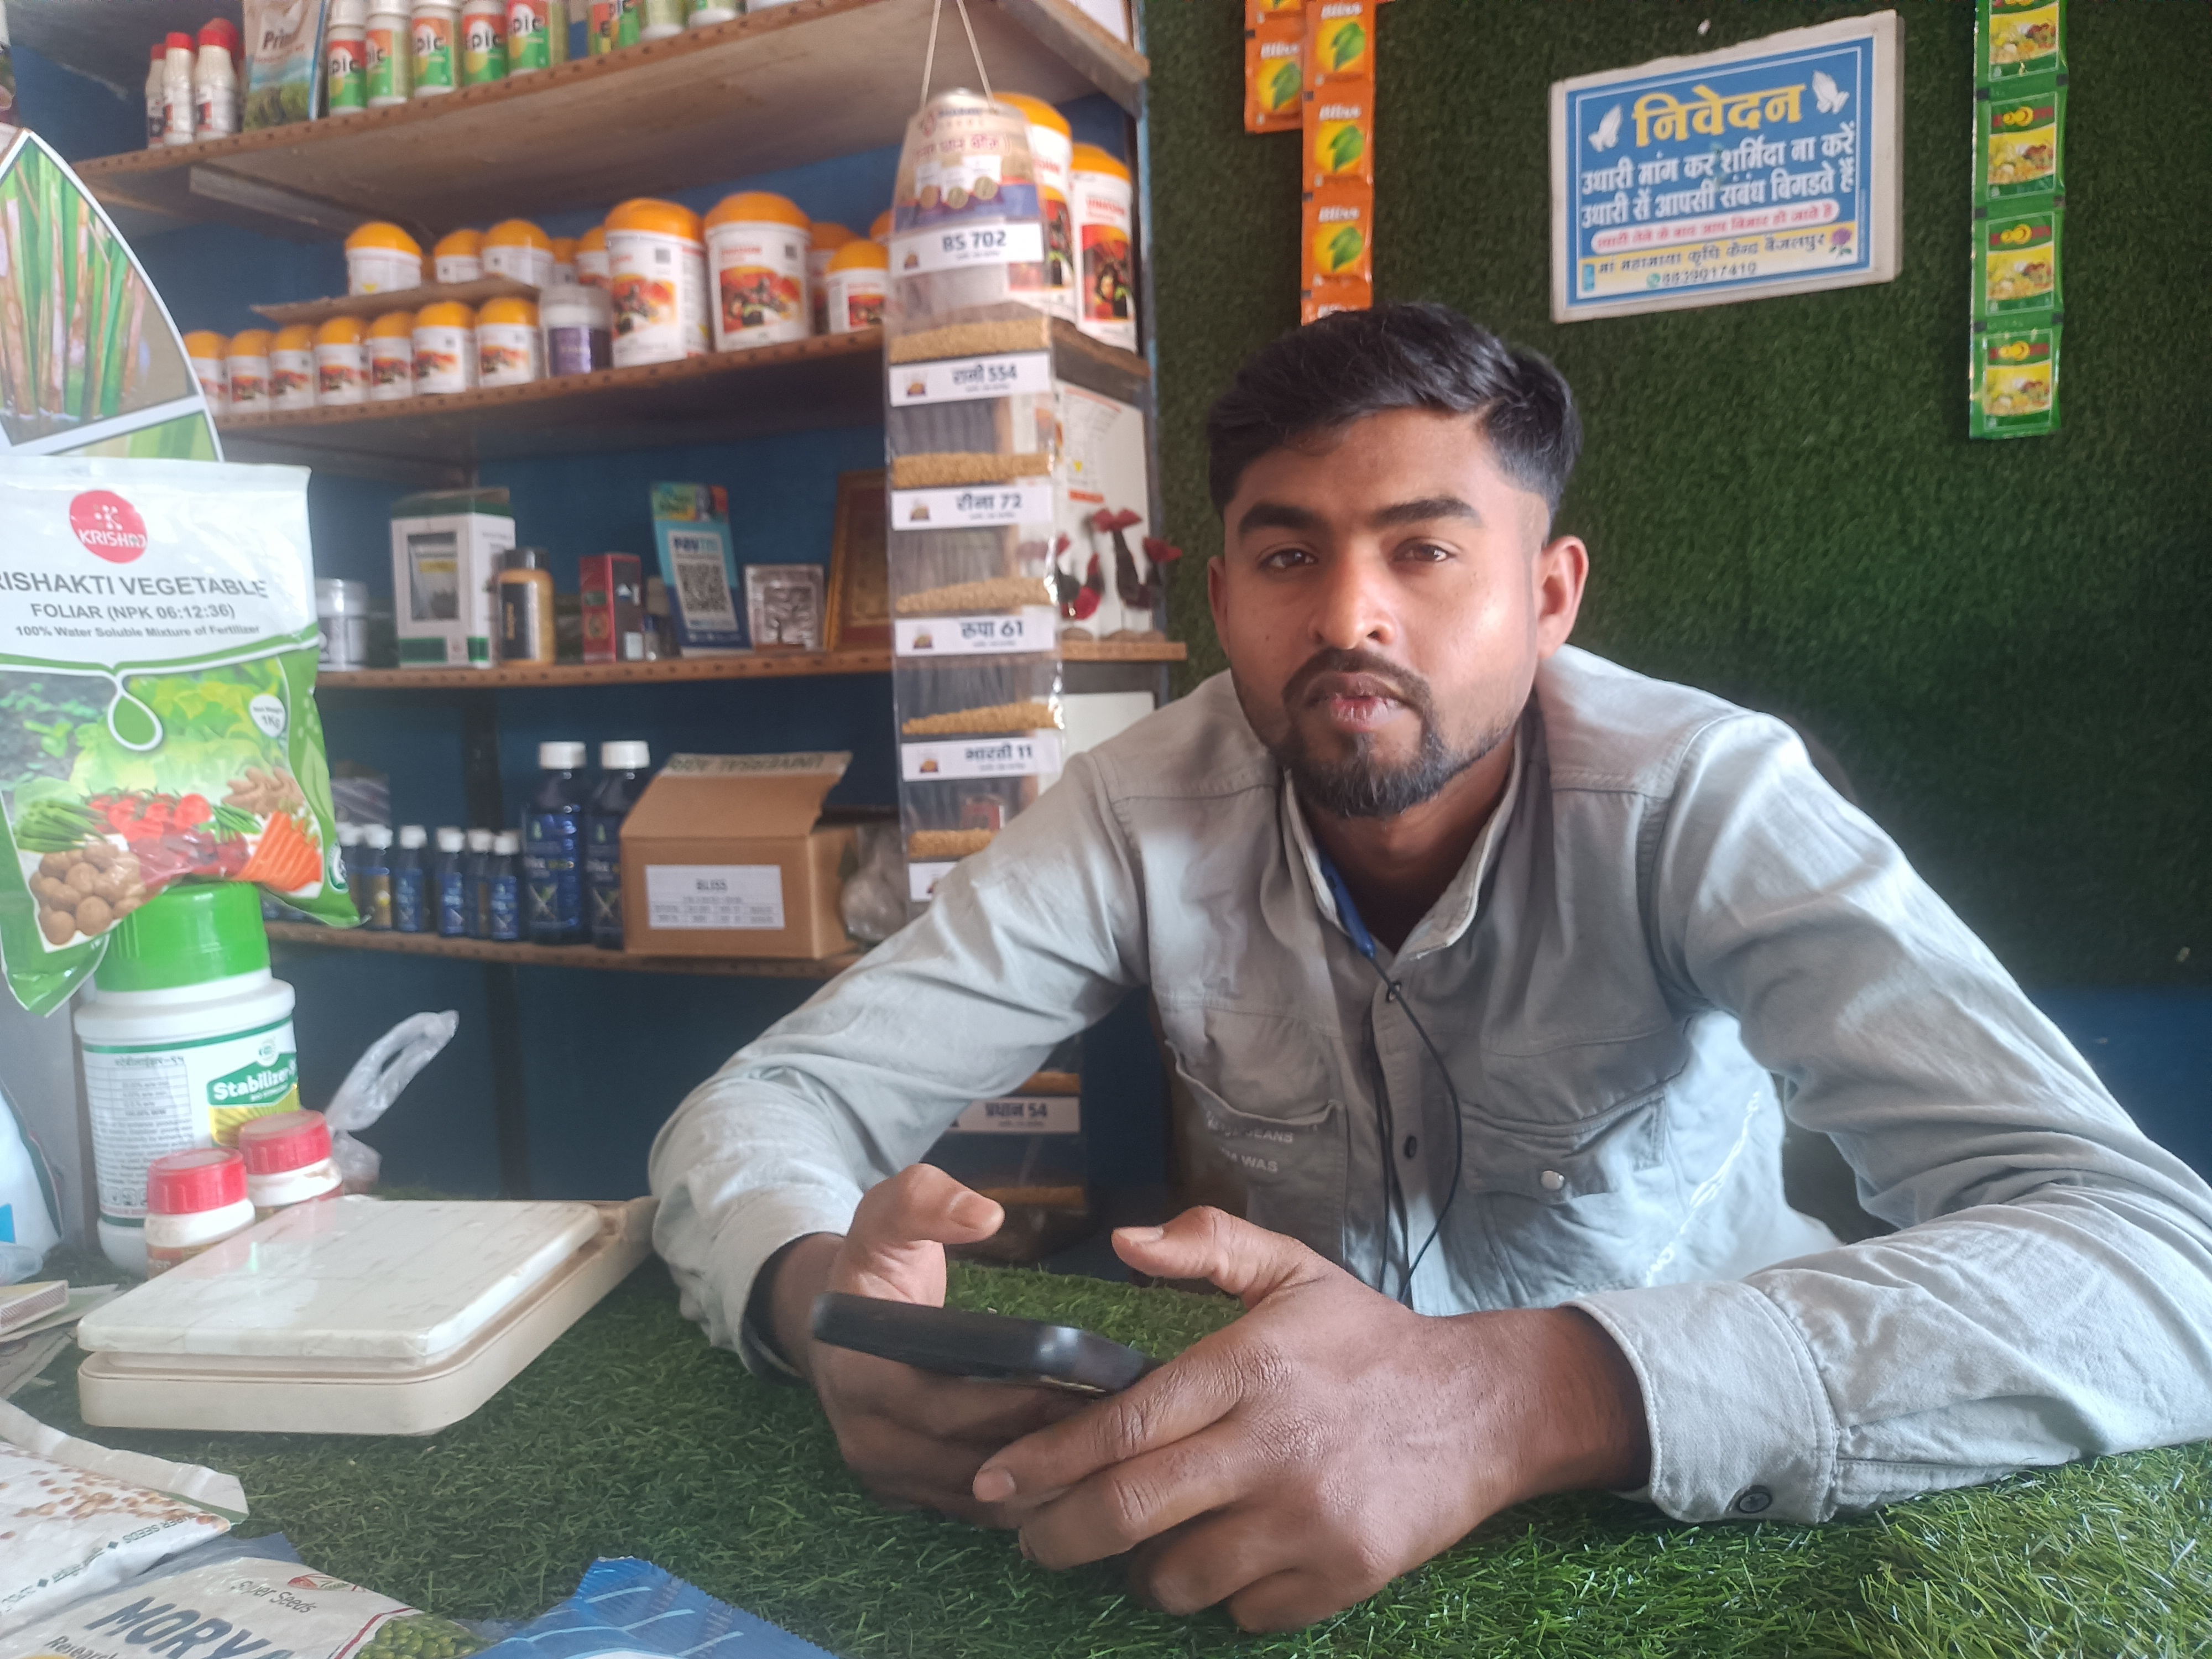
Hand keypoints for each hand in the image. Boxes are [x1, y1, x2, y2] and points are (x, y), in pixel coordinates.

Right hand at [759, 1164, 1088, 1523]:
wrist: (839, 1322)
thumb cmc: (874, 1265)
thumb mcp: (886, 1215)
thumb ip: (925, 1200)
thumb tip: (985, 1216)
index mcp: (858, 1374)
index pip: (943, 1406)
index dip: (1014, 1402)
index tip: (1083, 1383)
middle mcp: (866, 1438)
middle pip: (968, 1461)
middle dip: (1044, 1446)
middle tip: (1118, 1422)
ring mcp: (886, 1476)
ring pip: (977, 1497)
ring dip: (1044, 1482)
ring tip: (1111, 1449)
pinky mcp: (907, 1496)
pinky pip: (974, 1510)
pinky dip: (1026, 1498)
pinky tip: (1079, 1472)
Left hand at [970, 1207, 1649, 1631]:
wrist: (1484, 1408)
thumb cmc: (1368, 1339)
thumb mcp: (1293, 1270)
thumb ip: (1207, 1245)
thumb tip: (1122, 1240)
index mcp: (1249, 1369)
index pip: (1122, 1425)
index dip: (1046, 1460)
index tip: (993, 1480)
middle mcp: (1273, 1448)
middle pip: (1130, 1511)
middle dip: (1058, 1534)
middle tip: (1030, 1538)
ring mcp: (1309, 1521)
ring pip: (1178, 1577)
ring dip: (1139, 1571)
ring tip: (1137, 1547)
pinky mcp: (1342, 1576)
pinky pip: (1242, 1611)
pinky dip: (1217, 1597)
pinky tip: (1221, 1559)